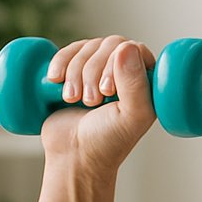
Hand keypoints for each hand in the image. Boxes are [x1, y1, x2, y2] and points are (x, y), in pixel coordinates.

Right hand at [40, 35, 158, 176]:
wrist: (73, 156)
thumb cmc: (107, 142)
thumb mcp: (130, 117)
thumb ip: (135, 85)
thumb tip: (126, 46)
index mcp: (146, 81)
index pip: (134, 49)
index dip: (117, 63)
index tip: (107, 91)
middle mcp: (125, 72)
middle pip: (108, 45)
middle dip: (92, 71)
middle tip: (90, 101)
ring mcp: (99, 70)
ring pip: (87, 47)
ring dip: (75, 72)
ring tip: (73, 99)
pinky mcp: (75, 72)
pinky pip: (68, 51)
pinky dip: (59, 63)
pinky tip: (55, 80)